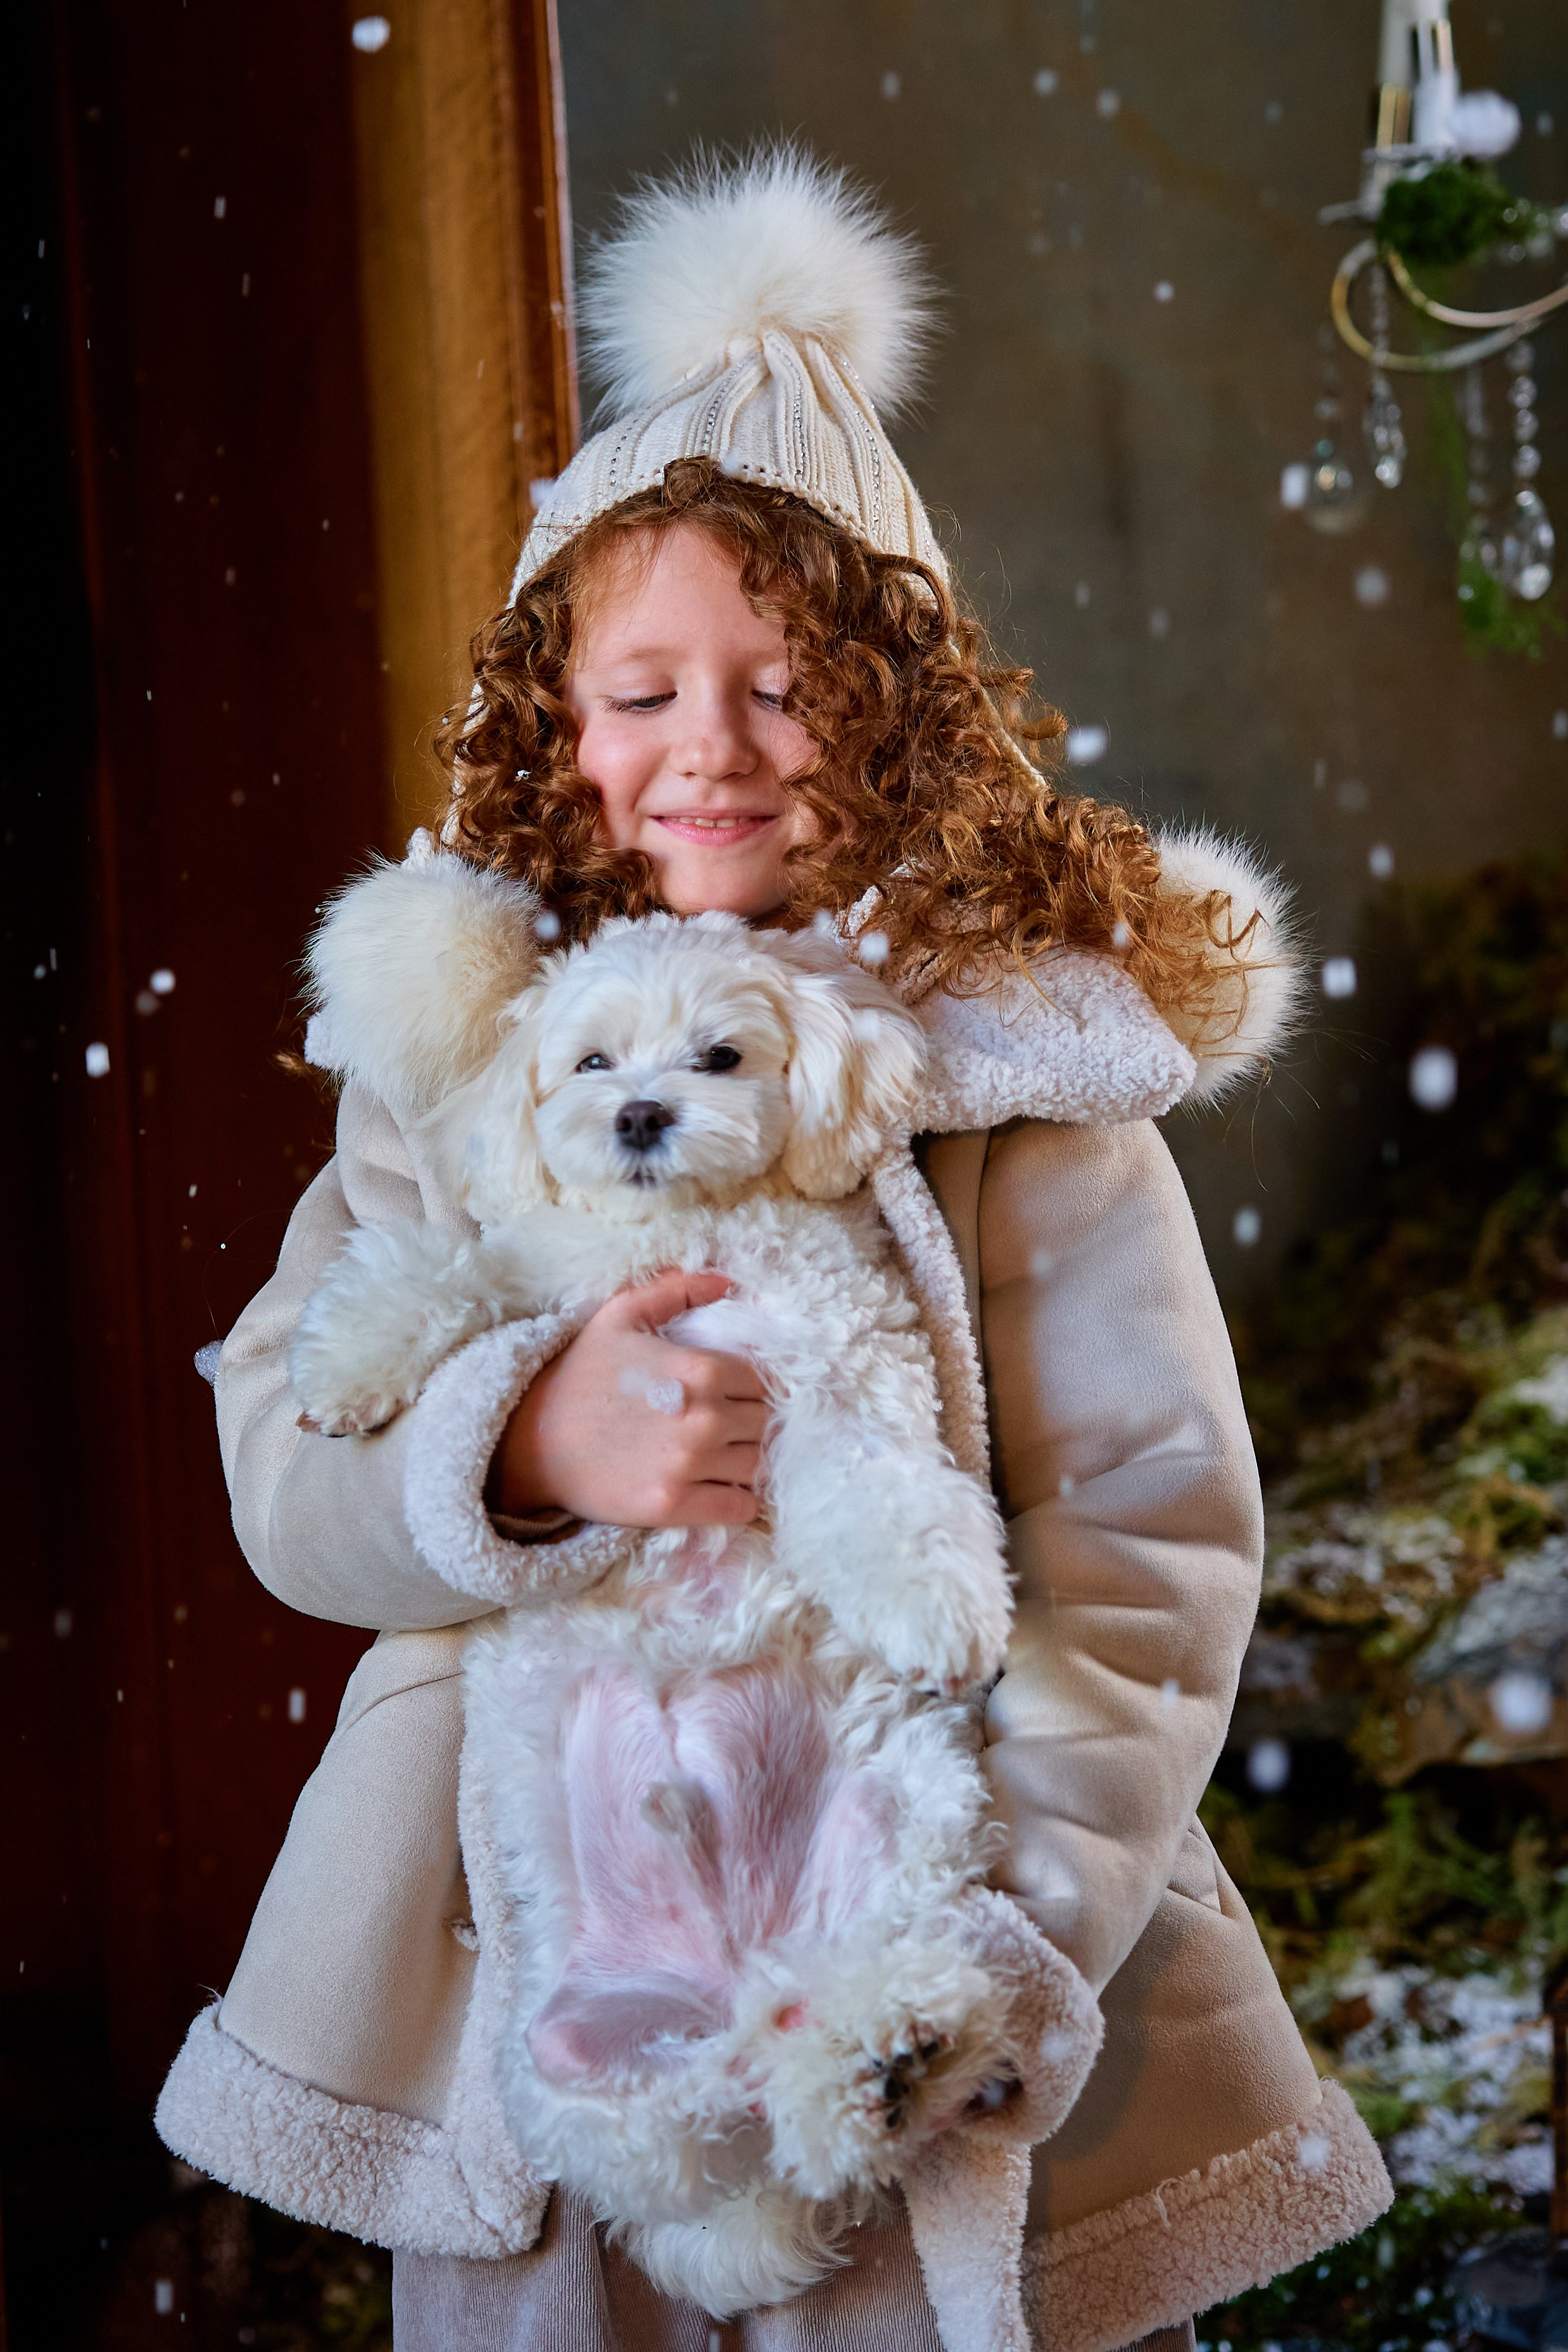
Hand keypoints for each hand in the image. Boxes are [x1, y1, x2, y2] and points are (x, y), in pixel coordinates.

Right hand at [488, 1270, 766, 1527]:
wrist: (531, 1440)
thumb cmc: (580, 1374)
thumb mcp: (621, 1315)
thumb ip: (677, 1291)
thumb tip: (727, 1280)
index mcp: (700, 1369)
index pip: (763, 1381)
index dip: (754, 1388)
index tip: (737, 1396)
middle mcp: (703, 1418)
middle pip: (766, 1424)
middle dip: (754, 1424)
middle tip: (734, 1428)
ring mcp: (689, 1465)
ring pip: (758, 1465)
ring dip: (750, 1461)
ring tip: (729, 1457)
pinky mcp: (674, 1505)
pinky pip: (741, 1507)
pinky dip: (741, 1501)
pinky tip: (723, 1489)